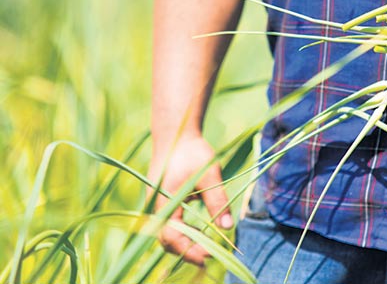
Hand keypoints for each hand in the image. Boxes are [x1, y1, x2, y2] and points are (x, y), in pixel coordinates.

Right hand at [147, 136, 232, 266]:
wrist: (176, 133)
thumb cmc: (192, 151)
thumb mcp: (209, 175)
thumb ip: (218, 201)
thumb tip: (229, 227)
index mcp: (164, 202)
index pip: (173, 238)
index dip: (191, 250)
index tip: (211, 255)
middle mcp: (155, 207)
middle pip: (167, 241)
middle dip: (188, 251)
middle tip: (212, 255)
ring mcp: (156, 204)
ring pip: (166, 234)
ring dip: (185, 243)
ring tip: (208, 246)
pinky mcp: (160, 201)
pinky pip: (168, 224)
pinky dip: (182, 232)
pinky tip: (200, 231)